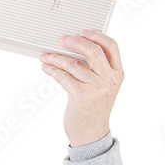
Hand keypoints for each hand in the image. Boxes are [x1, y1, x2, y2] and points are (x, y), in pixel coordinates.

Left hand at [39, 30, 123, 146]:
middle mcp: (109, 80)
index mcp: (118, 74)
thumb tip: (76, 48)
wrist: (91, 133)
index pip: (112, 46)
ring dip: (56, 57)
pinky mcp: (81, 96)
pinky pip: (63, 76)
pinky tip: (46, 67)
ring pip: (74, 64)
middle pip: (93, 51)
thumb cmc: (94, 107)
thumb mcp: (104, 86)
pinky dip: (52, 69)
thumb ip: (97, 69)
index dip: (97, 35)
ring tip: (46, 56)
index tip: (83, 31)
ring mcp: (96, 88)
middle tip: (61, 39)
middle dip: (75, 42)